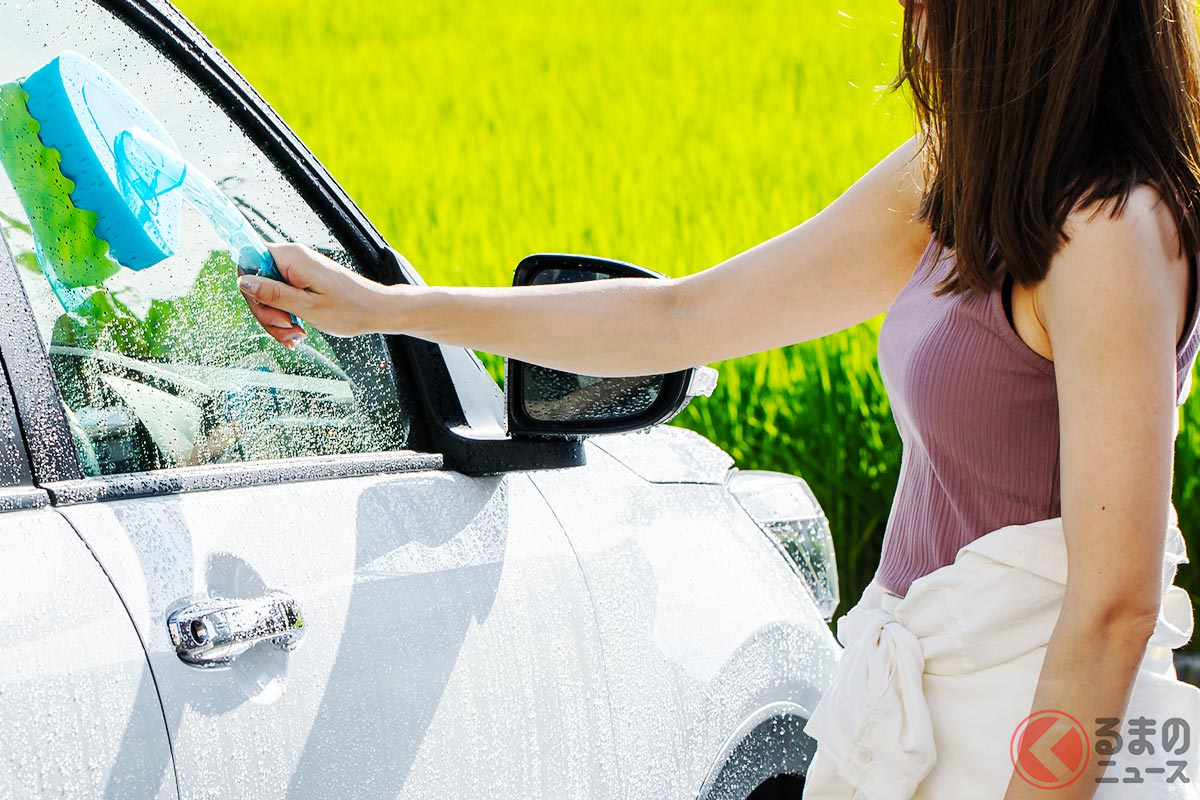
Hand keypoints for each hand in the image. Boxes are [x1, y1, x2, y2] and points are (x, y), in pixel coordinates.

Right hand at [237, 243, 384, 343]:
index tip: (265, 308)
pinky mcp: (303, 283)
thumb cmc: (349, 308)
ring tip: (296, 334)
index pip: (249, 259)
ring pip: (268, 296)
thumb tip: (244, 282)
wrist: (377, 311)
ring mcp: (297, 271)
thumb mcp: (307, 307)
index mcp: (292, 257)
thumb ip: (273, 294)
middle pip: (257, 283)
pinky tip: (298, 332)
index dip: (249, 287)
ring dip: (277, 320)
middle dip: (266, 311)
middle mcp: (292, 259)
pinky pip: (283, 299)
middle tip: (287, 327)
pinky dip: (286, 318)